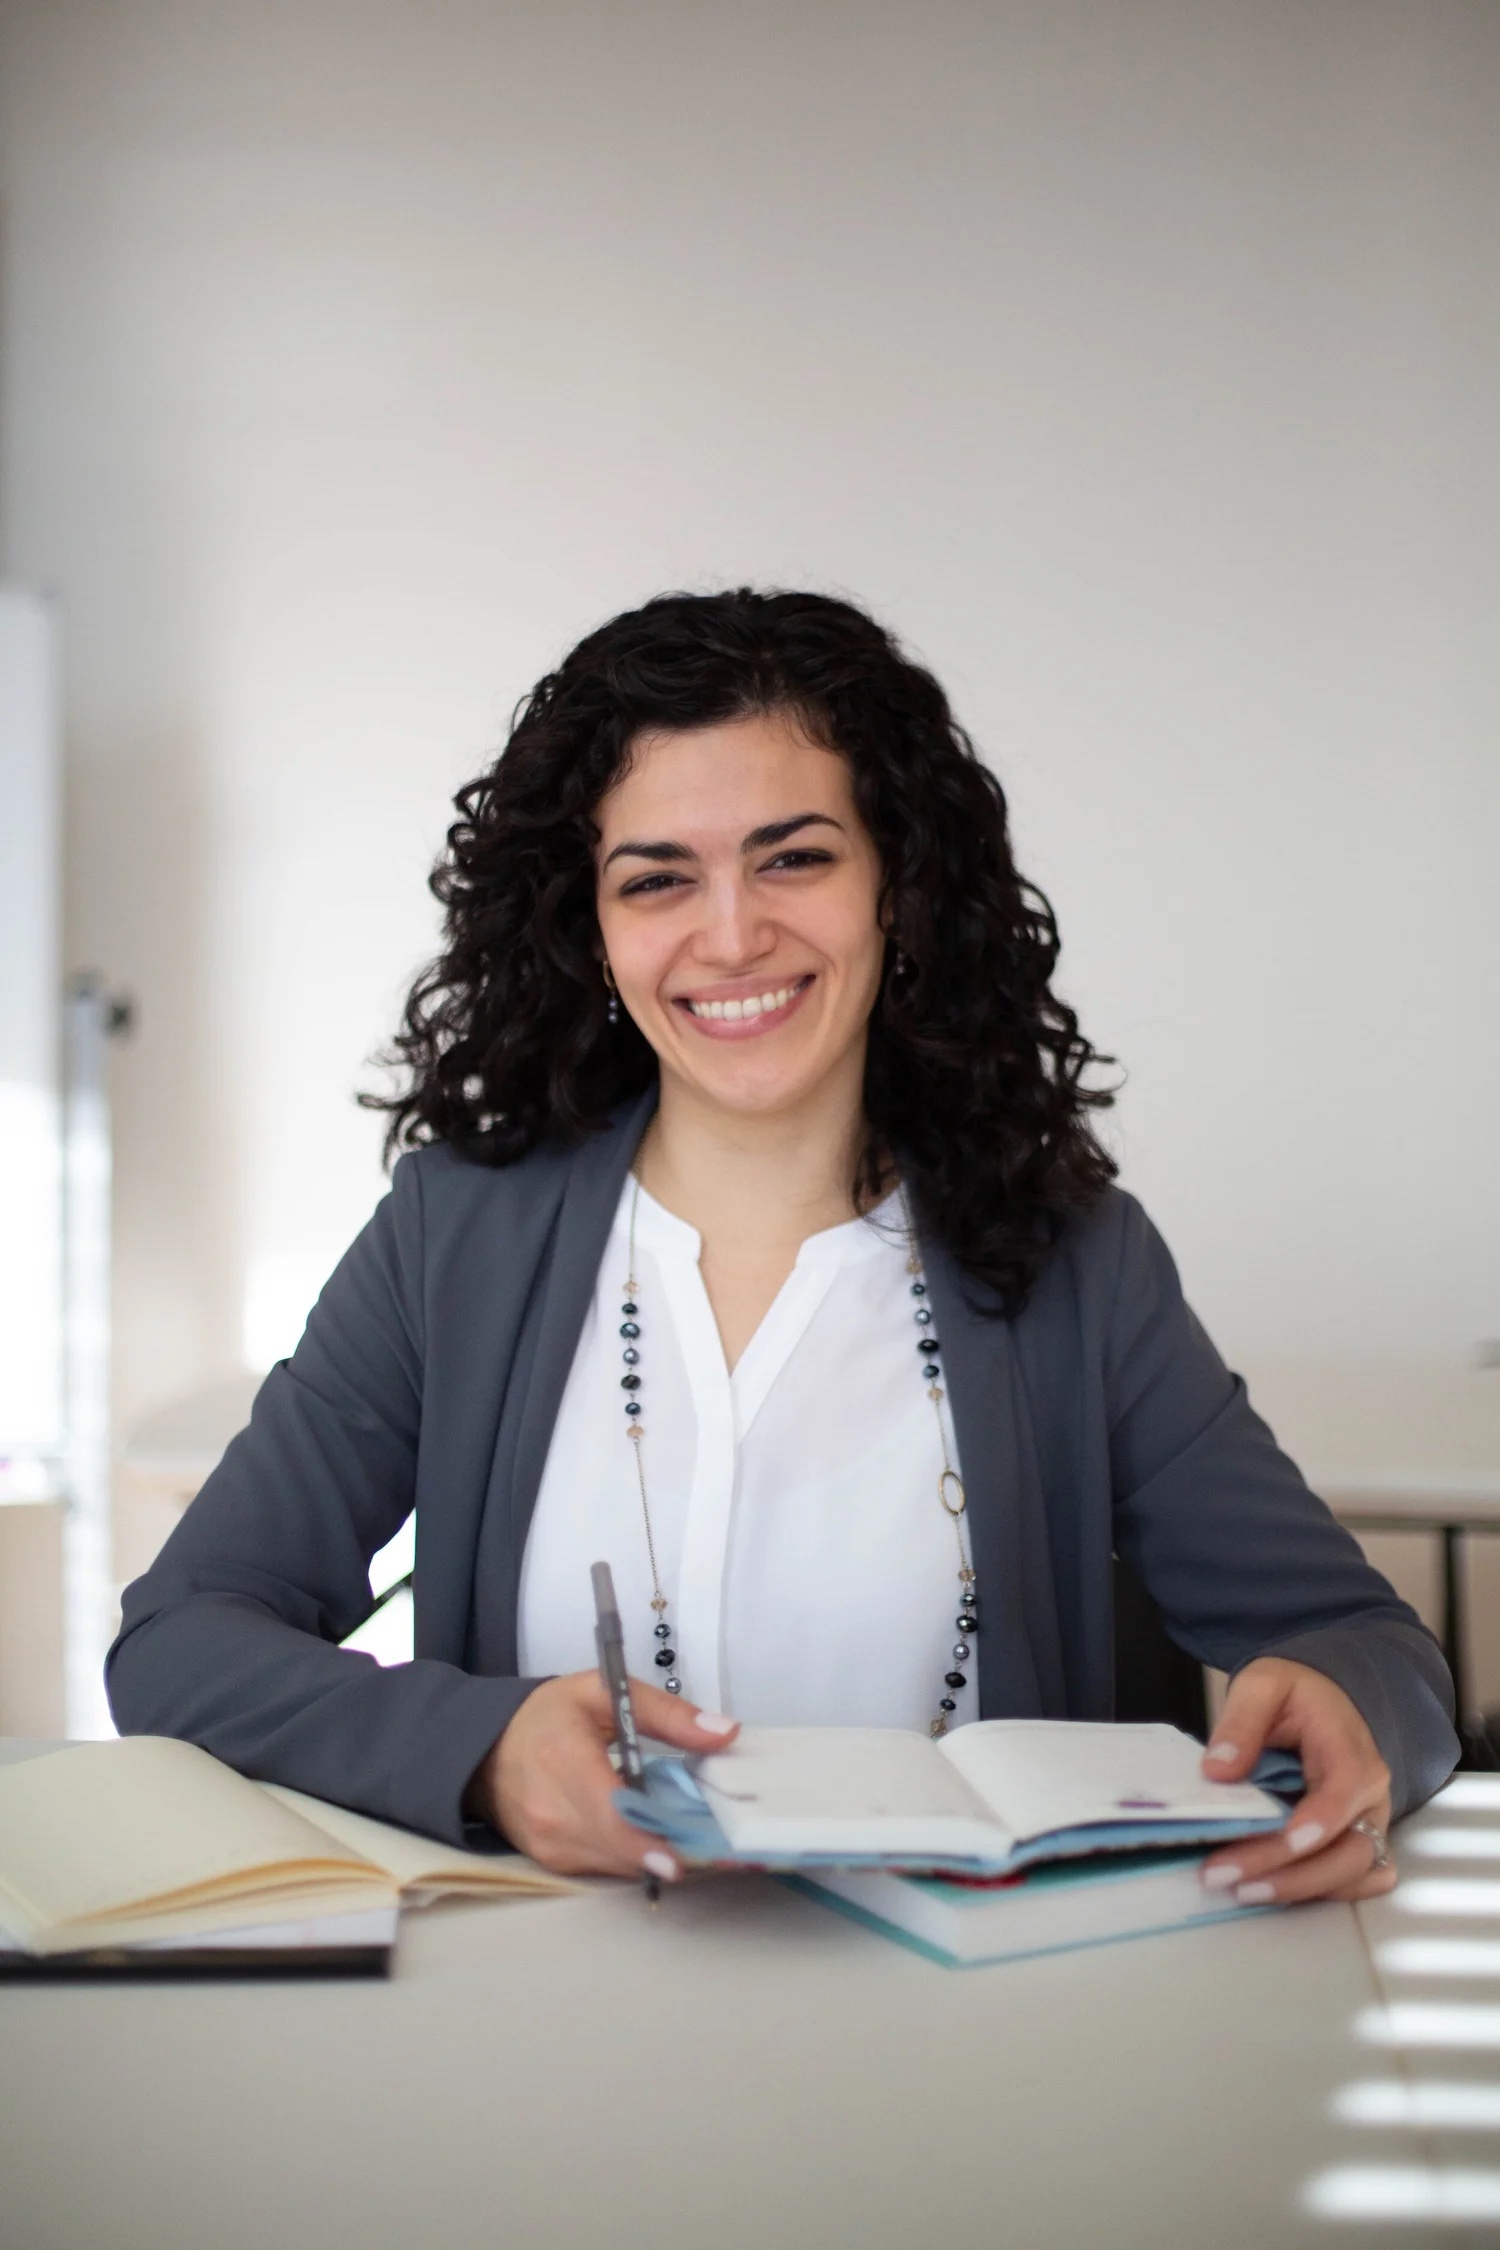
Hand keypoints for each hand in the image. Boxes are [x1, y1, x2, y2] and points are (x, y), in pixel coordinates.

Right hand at [471, 1671, 738, 1878]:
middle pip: (617, 1846)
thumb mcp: (605, 1692)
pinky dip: (626, 1856)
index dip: (645, 1841)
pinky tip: (644, 1838)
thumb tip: (725, 1733)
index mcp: (565, 1760)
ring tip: (679, 1834)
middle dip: (663, 1848)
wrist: (485, 1748)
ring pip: (614, 1864)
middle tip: (704, 1840)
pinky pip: (600, 1868)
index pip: (609, 1812)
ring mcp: (547, 1843)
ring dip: (648, 1855)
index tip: (678, 1859)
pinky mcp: (550, 1861)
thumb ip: (668, 1713)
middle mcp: (551, 1812)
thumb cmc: (549, 1716)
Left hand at [1198, 1656, 1394, 1906]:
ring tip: (1240, 1889)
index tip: (1284, 1841)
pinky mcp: (1359, 1842)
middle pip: (1349, 1850)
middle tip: (1227, 1875)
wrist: (1325, 1697)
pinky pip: (1355, 1882)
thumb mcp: (1262, 1684)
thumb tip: (1218, 1770)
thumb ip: (1240, 1722)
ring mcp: (1368, 1824)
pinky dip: (1319, 1892)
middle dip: (1290, 1872)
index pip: (1345, 1792)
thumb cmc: (1295, 1691)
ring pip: (1353, 1875)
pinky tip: (1271, 1887)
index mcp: (1351, 1752)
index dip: (1319, 1822)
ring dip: (1299, 1889)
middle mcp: (1370, 1796)